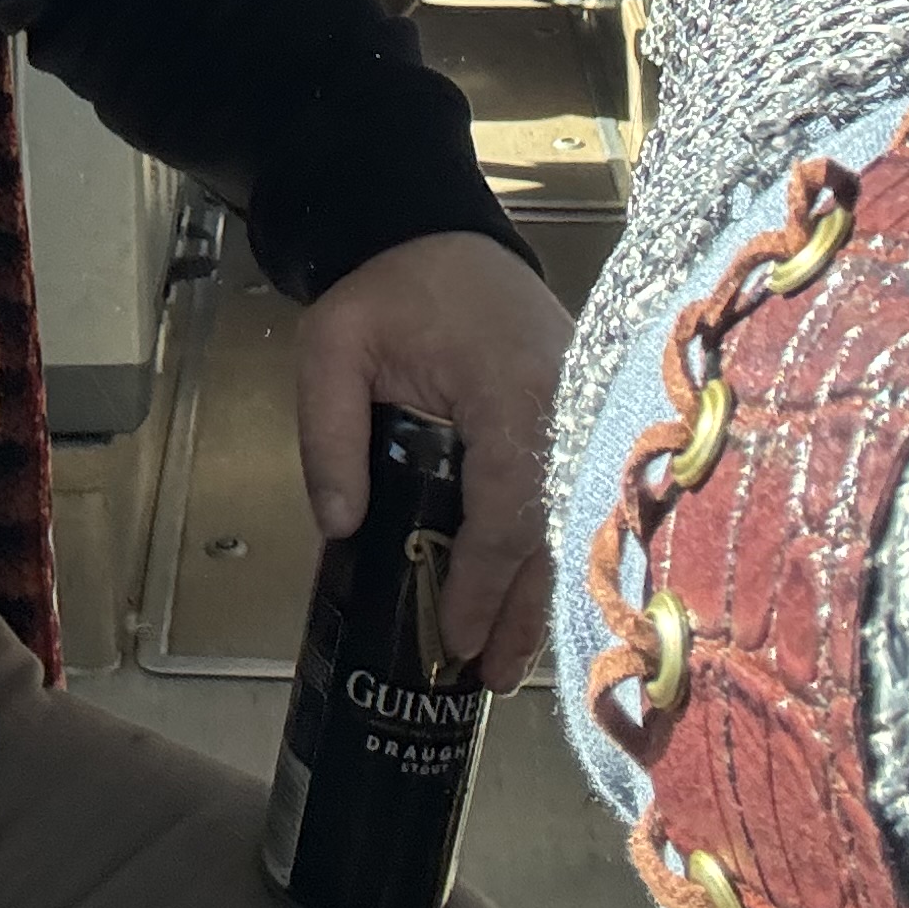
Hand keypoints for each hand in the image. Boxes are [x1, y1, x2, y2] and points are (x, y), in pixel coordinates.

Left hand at [295, 231, 571, 687]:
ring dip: (536, 592)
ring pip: (566, 521)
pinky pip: (568, 496)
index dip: (483, 581)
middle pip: (549, 529)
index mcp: (510, 389)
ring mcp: (581, 412)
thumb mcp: (332, 345)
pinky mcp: (580, 416)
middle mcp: (565, 406)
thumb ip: (327, 432)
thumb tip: (341, 526)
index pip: (506, 506)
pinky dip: (545, 551)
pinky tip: (526, 596)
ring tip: (506, 662)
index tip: (454, 637)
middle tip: (487, 677)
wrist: (440, 230)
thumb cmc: (390, 288)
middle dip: (517, 608)